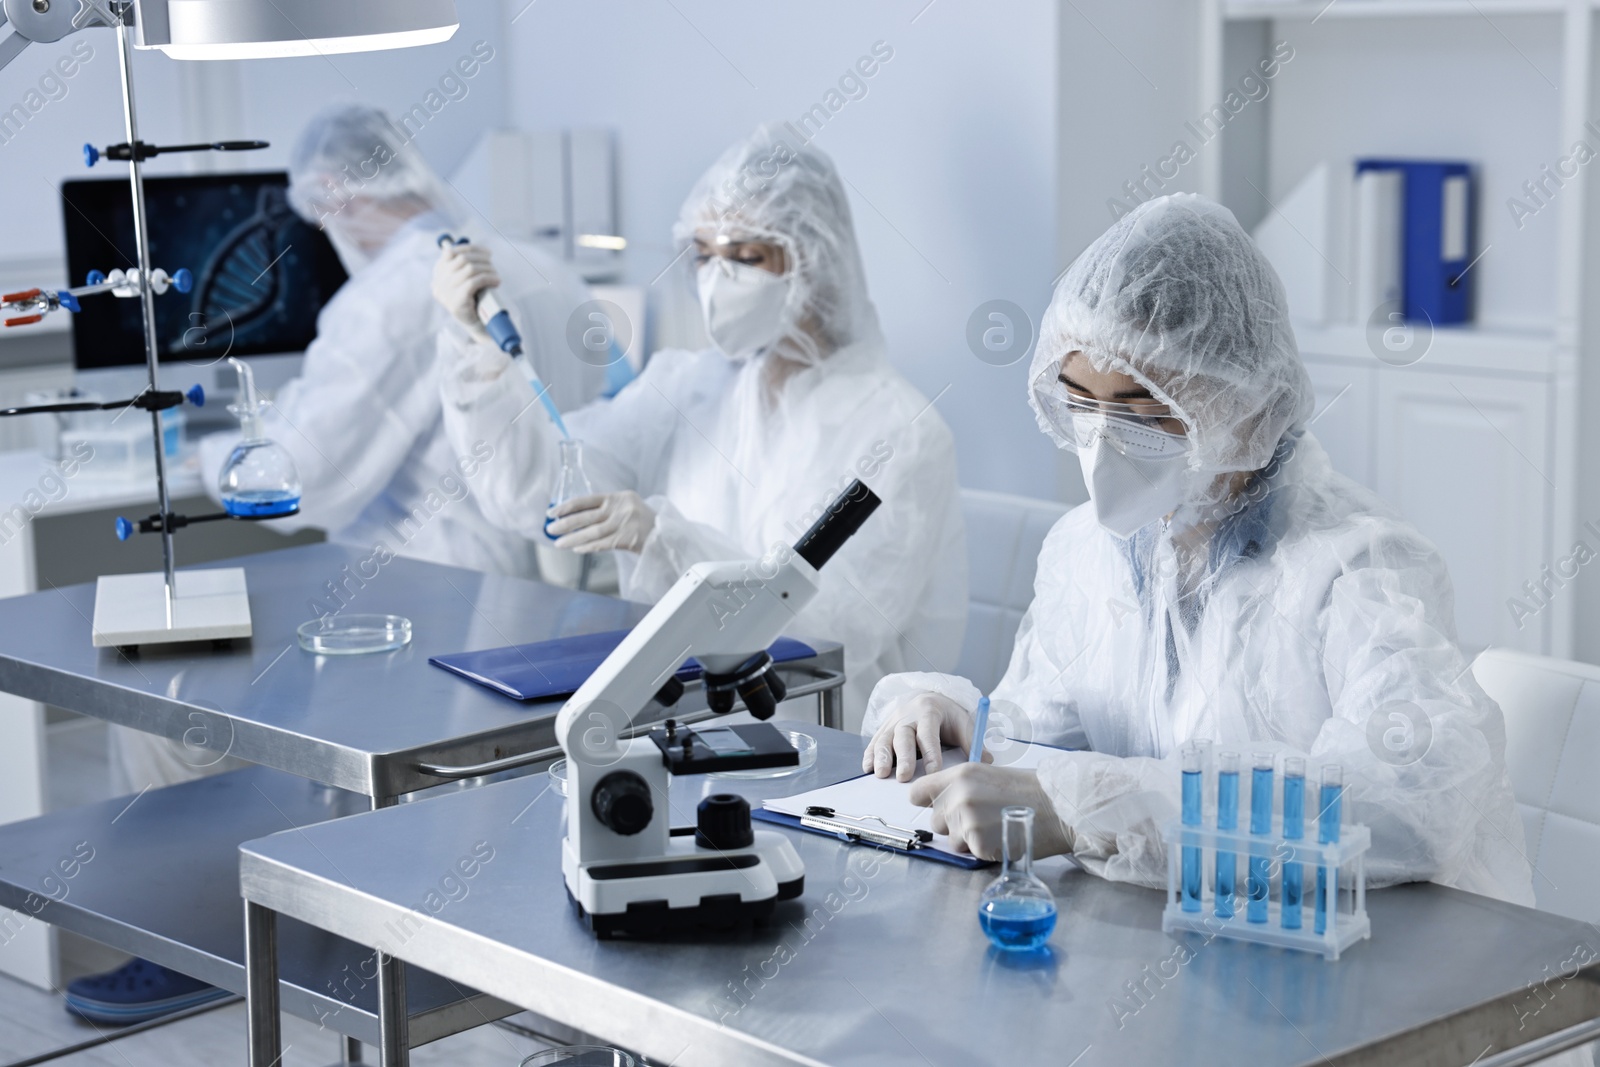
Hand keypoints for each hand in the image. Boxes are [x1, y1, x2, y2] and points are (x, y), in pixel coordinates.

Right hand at [432, 243, 498, 339]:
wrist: (476, 324)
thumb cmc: (474, 298)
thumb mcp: (467, 279)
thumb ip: (467, 265)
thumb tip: (481, 251)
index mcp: (438, 273)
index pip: (451, 252)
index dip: (471, 249)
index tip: (487, 252)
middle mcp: (438, 282)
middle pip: (462, 259)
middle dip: (482, 259)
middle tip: (493, 265)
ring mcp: (445, 292)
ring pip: (470, 269)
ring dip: (487, 269)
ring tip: (496, 275)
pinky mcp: (456, 301)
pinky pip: (474, 282)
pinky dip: (488, 278)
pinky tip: (496, 281)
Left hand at [547, 492, 655, 553]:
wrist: (665, 534)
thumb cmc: (640, 521)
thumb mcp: (625, 506)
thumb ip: (604, 509)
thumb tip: (573, 519)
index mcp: (618, 497)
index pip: (587, 500)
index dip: (567, 506)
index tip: (552, 513)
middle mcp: (622, 508)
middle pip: (587, 516)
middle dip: (565, 523)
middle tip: (549, 529)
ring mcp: (626, 524)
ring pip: (593, 532)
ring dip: (573, 539)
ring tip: (558, 543)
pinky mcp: (629, 539)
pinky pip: (603, 544)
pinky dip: (588, 547)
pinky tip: (576, 549)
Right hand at [863, 692, 983, 781]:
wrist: (929, 698)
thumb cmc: (947, 715)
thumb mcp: (963, 722)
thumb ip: (973, 741)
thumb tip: (987, 761)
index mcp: (929, 710)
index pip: (929, 732)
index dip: (931, 753)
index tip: (934, 772)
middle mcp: (907, 714)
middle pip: (903, 735)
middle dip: (903, 757)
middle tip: (904, 777)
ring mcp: (893, 721)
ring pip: (884, 738)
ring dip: (881, 757)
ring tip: (881, 774)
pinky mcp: (883, 729)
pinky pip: (874, 742)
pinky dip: (870, 755)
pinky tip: (868, 768)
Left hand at [910, 764, 1074, 860]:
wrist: (1059, 807)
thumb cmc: (1029, 790)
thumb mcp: (988, 776)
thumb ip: (960, 787)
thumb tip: (942, 803)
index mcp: (959, 775)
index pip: (917, 792)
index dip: (927, 802)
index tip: (938, 806)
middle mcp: (957, 796)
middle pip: (935, 821)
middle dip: (954, 824)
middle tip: (983, 819)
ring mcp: (967, 822)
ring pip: (952, 841)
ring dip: (969, 840)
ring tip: (996, 828)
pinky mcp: (978, 844)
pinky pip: (971, 853)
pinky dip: (985, 851)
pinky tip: (1003, 838)